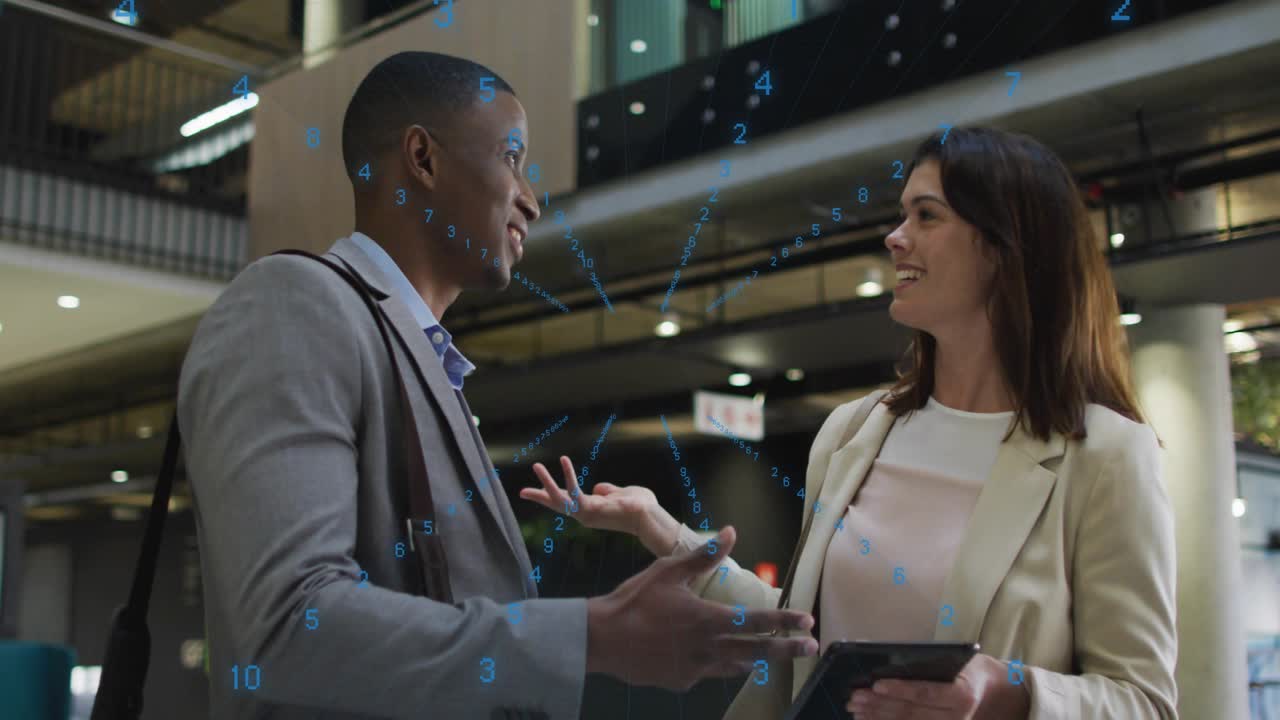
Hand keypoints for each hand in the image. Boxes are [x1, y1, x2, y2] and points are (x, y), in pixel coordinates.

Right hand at [521, 456, 676, 551]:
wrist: (649, 516)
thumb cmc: (640, 506)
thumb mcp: (620, 494)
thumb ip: (608, 491)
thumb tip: (598, 488)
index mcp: (591, 510)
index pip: (566, 503)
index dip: (551, 498)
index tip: (532, 495)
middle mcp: (585, 514)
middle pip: (557, 505)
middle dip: (540, 497)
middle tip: (520, 491)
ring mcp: (586, 513)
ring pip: (560, 499)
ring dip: (547, 482)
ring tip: (535, 466)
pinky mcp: (590, 509)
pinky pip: (575, 490)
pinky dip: (568, 475)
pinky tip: (563, 459)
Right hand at [586, 525, 818, 690]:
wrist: (602, 639)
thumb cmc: (635, 600)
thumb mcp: (668, 571)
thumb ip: (704, 556)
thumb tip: (731, 532)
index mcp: (708, 618)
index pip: (757, 621)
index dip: (785, 621)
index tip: (808, 622)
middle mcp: (708, 648)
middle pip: (757, 651)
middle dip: (787, 649)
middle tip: (811, 648)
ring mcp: (696, 669)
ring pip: (735, 666)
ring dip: (755, 660)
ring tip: (773, 658)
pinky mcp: (681, 682)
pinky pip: (707, 673)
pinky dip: (717, 664)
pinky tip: (718, 658)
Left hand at [846, 653, 1028, 718]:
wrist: (993, 692)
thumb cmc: (967, 669)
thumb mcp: (957, 660)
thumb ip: (930, 664)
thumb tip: (889, 662)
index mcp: (962, 694)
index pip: (926, 693)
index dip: (900, 689)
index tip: (876, 684)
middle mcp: (957, 718)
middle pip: (912, 713)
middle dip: (879, 706)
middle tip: (854, 698)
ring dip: (878, 719)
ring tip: (855, 710)